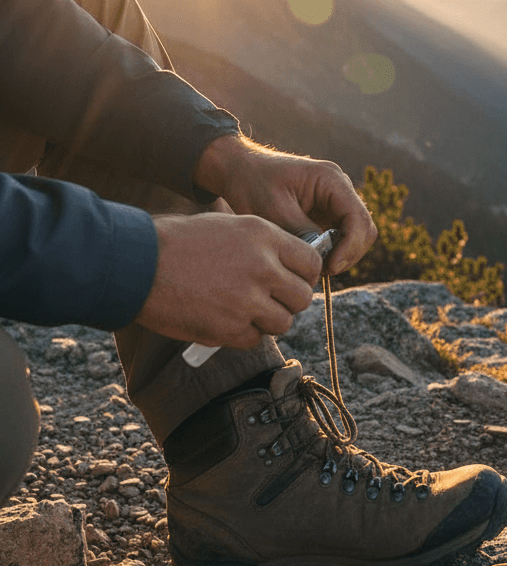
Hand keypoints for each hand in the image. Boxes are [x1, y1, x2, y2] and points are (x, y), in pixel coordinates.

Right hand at [135, 213, 321, 347]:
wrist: (136, 264)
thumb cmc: (177, 241)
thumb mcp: (228, 225)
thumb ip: (262, 245)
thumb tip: (287, 264)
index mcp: (264, 236)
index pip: (311, 263)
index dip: (303, 275)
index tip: (290, 280)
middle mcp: (263, 267)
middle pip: (302, 297)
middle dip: (288, 301)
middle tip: (268, 300)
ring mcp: (247, 299)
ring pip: (283, 322)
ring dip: (267, 321)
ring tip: (244, 311)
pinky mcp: (229, 327)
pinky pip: (255, 339)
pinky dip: (243, 335)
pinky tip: (223, 320)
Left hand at [193, 135, 376, 274]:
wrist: (241, 170)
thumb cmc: (253, 184)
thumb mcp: (274, 211)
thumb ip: (302, 233)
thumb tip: (322, 259)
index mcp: (331, 179)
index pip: (358, 218)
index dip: (351, 247)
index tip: (330, 268)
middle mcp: (341, 188)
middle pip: (364, 228)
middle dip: (348, 254)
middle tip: (322, 272)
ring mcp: (337, 200)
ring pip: (357, 235)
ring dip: (342, 254)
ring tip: (315, 268)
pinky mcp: (329, 212)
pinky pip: (343, 236)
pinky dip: (333, 251)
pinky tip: (312, 260)